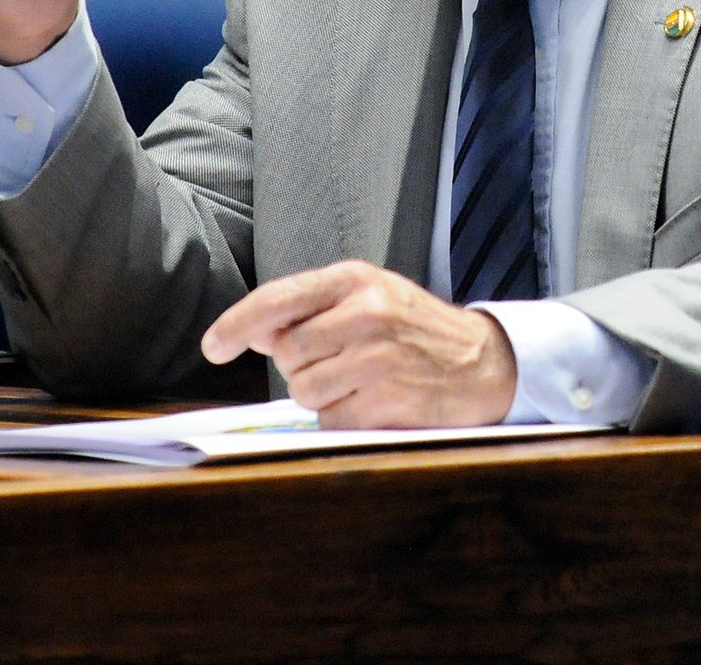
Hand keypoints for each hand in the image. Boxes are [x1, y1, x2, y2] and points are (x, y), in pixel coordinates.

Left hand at [200, 260, 517, 427]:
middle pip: (286, 352)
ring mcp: (376, 359)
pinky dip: (343, 418)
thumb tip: (253, 332)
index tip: (214, 347)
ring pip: (303, 390)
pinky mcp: (386, 402)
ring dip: (322, 393)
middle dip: (300, 363)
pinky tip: (374, 402)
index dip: (236, 324)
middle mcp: (365, 314)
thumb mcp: (370, 295)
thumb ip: (312, 307)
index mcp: (356, 279)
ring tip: (361, 380)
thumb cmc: (418, 329)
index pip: (277, 299)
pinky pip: (329, 421)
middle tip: (340, 359)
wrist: (486, 362)